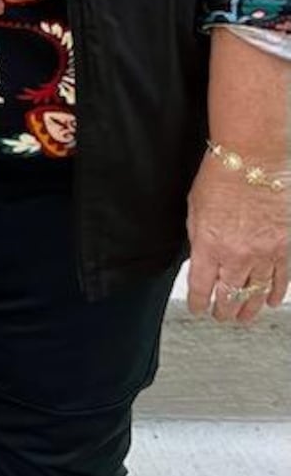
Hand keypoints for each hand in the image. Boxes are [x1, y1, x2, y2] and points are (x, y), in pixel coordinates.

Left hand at [185, 152, 288, 325]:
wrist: (253, 159)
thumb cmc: (220, 176)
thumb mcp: (195, 209)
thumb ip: (198, 238)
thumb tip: (200, 259)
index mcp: (208, 245)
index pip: (201, 286)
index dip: (198, 302)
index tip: (198, 307)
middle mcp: (236, 254)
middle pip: (230, 295)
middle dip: (223, 310)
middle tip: (221, 316)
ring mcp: (264, 253)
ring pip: (256, 292)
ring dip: (248, 308)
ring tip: (243, 316)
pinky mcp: (285, 247)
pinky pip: (281, 279)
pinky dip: (275, 293)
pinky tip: (269, 301)